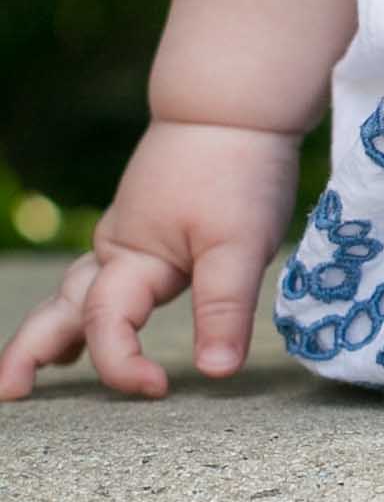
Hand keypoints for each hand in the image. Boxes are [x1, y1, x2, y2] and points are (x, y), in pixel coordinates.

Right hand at [0, 120, 302, 401]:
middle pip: (61, 310)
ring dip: (50, 332)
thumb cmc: (235, 170)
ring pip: (73, 293)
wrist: (230, 107)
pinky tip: (88, 324)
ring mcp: (124, 238)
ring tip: (35, 372)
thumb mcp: (242, 243)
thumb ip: (225, 307)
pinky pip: (98, 279)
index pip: (106, 325)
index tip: (159, 389)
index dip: (123, 364)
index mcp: (130, 258)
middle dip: (28, 353)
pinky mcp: (143, 229)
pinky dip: (81, 308)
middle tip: (9, 393)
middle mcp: (114, 251)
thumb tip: (215, 373)